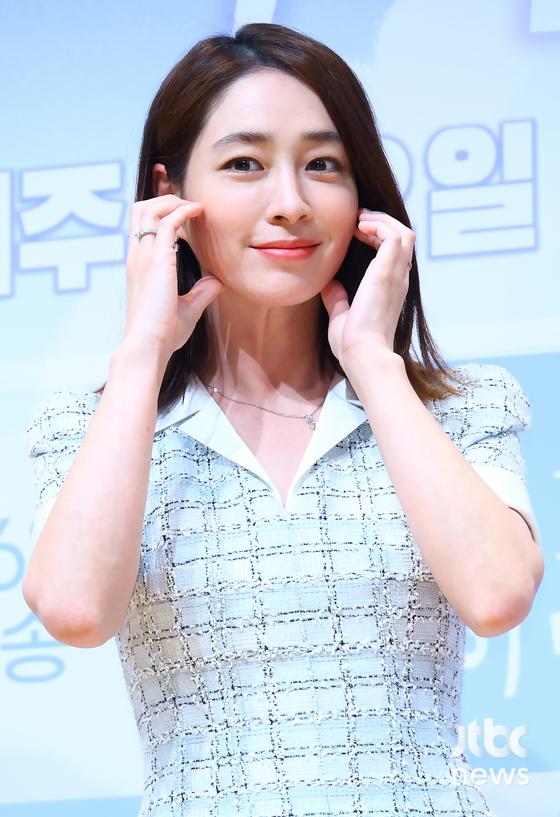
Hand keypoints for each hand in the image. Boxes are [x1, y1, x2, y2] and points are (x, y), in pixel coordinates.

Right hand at [123, 194, 224, 361]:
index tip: (182, 212)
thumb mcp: (187, 308)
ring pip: (149, 208)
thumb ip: (201, 292)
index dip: (158, 211)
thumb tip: (218, 281)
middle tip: (188, 206)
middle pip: (139, 209)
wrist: (150, 344)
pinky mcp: (158, 260)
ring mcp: (144, 256)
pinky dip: (183, 211)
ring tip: (193, 207)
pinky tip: (198, 212)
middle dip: (164, 199)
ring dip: (172, 201)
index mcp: (138, 265)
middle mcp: (138, 256)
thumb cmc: (163, 332)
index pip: (140, 225)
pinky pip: (169, 222)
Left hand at [320, 209, 414, 366]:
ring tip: (360, 220)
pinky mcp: (388, 272)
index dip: (378, 236)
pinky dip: (379, 225)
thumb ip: (337, 298)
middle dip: (382, 223)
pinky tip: (359, 228)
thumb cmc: (352, 343)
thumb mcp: (341, 315)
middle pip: (403, 238)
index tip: (357, 231)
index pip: (395, 254)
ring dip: (382, 221)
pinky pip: (394, 236)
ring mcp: (397, 275)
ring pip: (403, 233)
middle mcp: (399, 280)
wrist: (362, 354)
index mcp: (390, 289)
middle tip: (359, 219)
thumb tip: (328, 283)